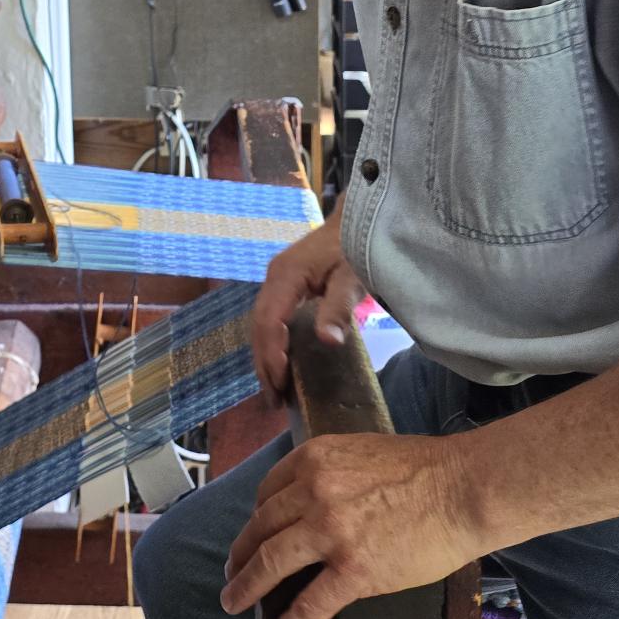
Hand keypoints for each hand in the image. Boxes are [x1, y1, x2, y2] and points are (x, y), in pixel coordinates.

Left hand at [220, 433, 481, 618]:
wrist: (464, 488)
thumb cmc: (425, 469)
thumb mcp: (361, 451)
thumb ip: (331, 472)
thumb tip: (313, 500)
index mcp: (315, 459)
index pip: (268, 493)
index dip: (257, 518)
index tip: (254, 534)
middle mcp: (314, 492)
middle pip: (262, 527)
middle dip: (242, 553)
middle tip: (232, 571)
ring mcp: (331, 532)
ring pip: (271, 563)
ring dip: (246, 587)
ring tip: (234, 601)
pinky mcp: (354, 569)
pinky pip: (310, 604)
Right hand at [252, 215, 365, 402]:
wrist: (359, 217)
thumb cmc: (356, 246)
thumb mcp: (352, 277)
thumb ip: (338, 308)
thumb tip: (327, 342)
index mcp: (286, 276)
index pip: (269, 322)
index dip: (272, 355)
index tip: (280, 385)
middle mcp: (275, 278)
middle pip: (260, 327)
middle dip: (264, 365)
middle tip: (273, 401)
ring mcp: (278, 280)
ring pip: (262, 325)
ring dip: (266, 358)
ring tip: (274, 391)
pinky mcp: (286, 285)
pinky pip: (272, 319)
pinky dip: (273, 345)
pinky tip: (281, 363)